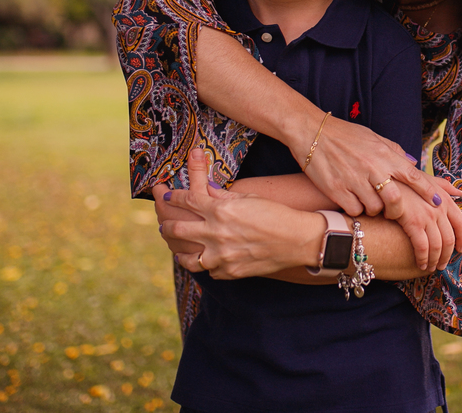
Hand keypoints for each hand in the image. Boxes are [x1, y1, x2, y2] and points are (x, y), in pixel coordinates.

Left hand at [157, 149, 318, 278]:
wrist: (296, 239)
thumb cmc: (275, 213)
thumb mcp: (248, 197)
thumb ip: (221, 195)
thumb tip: (204, 190)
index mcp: (220, 210)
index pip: (186, 201)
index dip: (172, 198)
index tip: (165, 196)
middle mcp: (216, 233)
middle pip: (177, 230)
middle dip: (167, 225)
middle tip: (164, 224)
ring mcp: (221, 256)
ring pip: (186, 257)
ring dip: (179, 251)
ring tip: (178, 249)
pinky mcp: (229, 272)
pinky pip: (208, 270)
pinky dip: (206, 264)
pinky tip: (206, 259)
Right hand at [303, 114, 461, 217]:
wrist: (311, 132)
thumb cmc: (344, 135)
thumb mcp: (373, 137)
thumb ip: (393, 151)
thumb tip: (412, 162)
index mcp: (384, 154)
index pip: (414, 176)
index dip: (429, 192)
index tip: (440, 202)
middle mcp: (372, 168)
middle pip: (396, 201)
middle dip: (398, 211)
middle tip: (393, 211)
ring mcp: (355, 180)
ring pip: (375, 209)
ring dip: (373, 209)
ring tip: (366, 199)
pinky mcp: (337, 190)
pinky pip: (355, 210)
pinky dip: (355, 209)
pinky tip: (350, 199)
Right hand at [379, 174, 461, 271]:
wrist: (386, 181)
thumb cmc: (405, 181)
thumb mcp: (427, 179)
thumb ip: (444, 186)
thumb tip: (459, 193)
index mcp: (445, 199)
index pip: (460, 223)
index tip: (460, 249)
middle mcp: (439, 208)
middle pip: (449, 238)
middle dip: (447, 255)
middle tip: (442, 265)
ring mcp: (427, 216)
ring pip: (437, 246)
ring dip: (435, 260)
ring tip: (431, 267)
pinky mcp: (413, 223)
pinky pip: (422, 247)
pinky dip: (423, 258)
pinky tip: (421, 264)